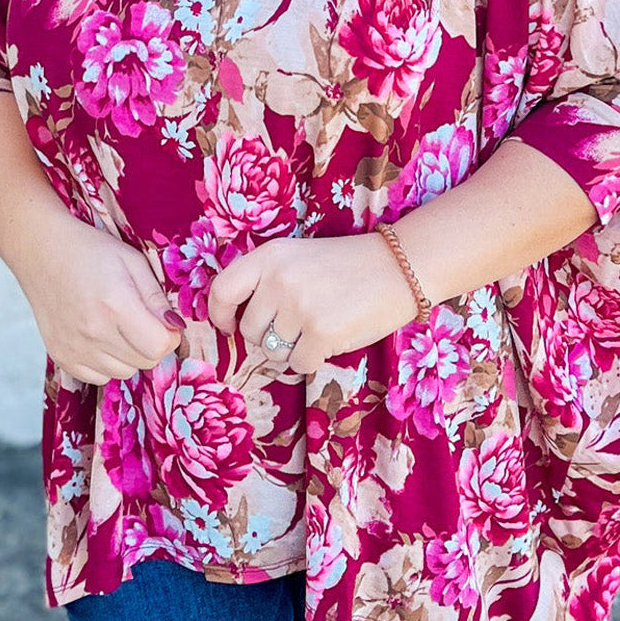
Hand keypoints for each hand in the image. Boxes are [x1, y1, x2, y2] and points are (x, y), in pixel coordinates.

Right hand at [18, 209, 185, 384]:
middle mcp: (93, 332)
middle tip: (141, 319)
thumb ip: (156, 297)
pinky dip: (107, 363)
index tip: (164, 322)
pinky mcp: (61, 357)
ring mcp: (74, 348)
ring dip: (130, 355)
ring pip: (124, 372)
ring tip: (118, 325)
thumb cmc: (91, 252)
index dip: (170, 335)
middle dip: (152, 344)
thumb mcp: (133, 261)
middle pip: (145, 362)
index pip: (159, 346)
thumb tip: (176, 327)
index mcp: (115, 305)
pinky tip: (100, 336)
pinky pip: (99, 377)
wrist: (42, 252)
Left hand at [207, 232, 418, 374]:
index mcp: (270, 255)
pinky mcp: (321, 332)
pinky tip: (334, 337)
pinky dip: (314, 359)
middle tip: (300, 323)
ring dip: (294, 348)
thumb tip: (236, 322)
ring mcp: (299, 306)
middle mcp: (279, 278)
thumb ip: (266, 281)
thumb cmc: (348, 266)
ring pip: (273, 351)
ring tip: (322, 324)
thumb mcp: (299, 258)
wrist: (400, 267)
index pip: (222, 289)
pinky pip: (298, 364)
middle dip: (269, 336)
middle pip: (250, 330)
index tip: (229, 326)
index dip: (219, 314)